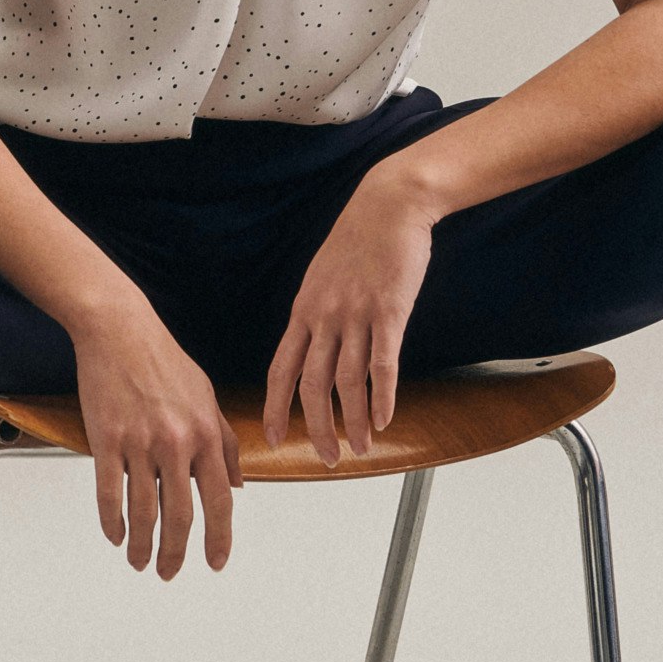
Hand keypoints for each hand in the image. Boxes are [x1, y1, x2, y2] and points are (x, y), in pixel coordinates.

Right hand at [70, 300, 243, 577]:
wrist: (120, 330)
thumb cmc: (163, 359)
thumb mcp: (207, 396)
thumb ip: (226, 441)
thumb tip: (238, 483)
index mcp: (208, 432)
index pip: (220, 499)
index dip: (219, 538)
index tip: (215, 562)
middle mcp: (178, 441)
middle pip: (181, 515)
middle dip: (176, 553)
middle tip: (169, 573)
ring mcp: (141, 442)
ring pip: (144, 511)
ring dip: (141, 545)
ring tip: (139, 562)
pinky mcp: (107, 439)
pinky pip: (109, 492)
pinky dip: (112, 521)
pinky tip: (115, 535)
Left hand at [262, 174, 436, 465]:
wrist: (389, 204)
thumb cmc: (359, 239)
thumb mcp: (324, 277)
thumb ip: (319, 314)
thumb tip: (317, 348)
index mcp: (304, 310)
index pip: (281, 369)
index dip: (275, 408)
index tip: (273, 439)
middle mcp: (324, 316)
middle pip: (311, 385)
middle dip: (316, 428)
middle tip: (326, 457)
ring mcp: (356, 314)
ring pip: (347, 381)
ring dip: (352, 421)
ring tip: (360, 447)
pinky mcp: (389, 310)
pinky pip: (382, 364)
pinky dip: (382, 397)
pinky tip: (386, 419)